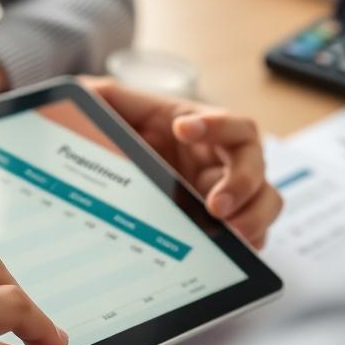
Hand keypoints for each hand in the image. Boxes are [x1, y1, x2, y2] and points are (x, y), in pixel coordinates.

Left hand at [81, 77, 281, 248]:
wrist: (104, 180)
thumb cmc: (114, 141)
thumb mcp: (105, 116)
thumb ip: (96, 98)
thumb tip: (81, 92)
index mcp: (196, 130)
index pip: (225, 121)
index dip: (214, 125)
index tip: (184, 129)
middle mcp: (216, 159)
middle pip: (254, 161)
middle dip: (242, 182)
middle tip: (216, 206)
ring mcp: (223, 193)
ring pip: (263, 199)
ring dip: (253, 216)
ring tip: (232, 234)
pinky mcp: (221, 224)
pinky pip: (252, 233)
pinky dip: (250, 242)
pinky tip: (234, 252)